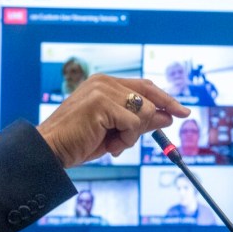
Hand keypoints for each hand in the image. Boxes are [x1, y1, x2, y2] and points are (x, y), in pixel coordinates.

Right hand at [37, 74, 189, 167]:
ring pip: (143, 111)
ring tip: (113, 144)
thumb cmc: (79, 141)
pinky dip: (126, 139)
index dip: (165, 99)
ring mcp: (103, 90)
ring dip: (133, 135)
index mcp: (105, 84)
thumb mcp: (115, 131)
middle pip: (148, 95)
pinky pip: (133, 123)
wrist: (51, 150)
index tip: (182, 111)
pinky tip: (109, 145)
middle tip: (139, 138)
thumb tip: (167, 117)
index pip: (144, 86)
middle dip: (153, 119)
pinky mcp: (102, 103)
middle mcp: (105, 81)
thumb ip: (139, 121)